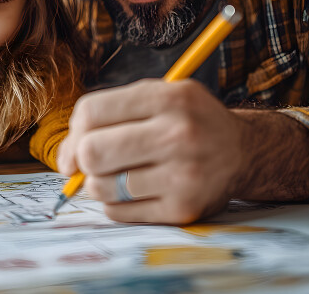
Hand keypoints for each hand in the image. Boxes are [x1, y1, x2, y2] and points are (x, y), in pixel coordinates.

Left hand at [57, 79, 249, 223]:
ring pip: (101, 187)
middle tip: (93, 161)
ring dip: (99, 183)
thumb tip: (65, 160)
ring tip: (120, 174)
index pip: (91, 111)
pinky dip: (116, 203)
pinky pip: (119, 212)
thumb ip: (109, 114)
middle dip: (83, 159)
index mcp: (167, 98)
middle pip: (92, 152)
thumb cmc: (187, 121)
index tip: (78, 142)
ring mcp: (182, 176)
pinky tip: (136, 190)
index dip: (74, 130)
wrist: (243, 152)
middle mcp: (178, 135)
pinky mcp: (183, 209)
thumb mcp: (158, 96)